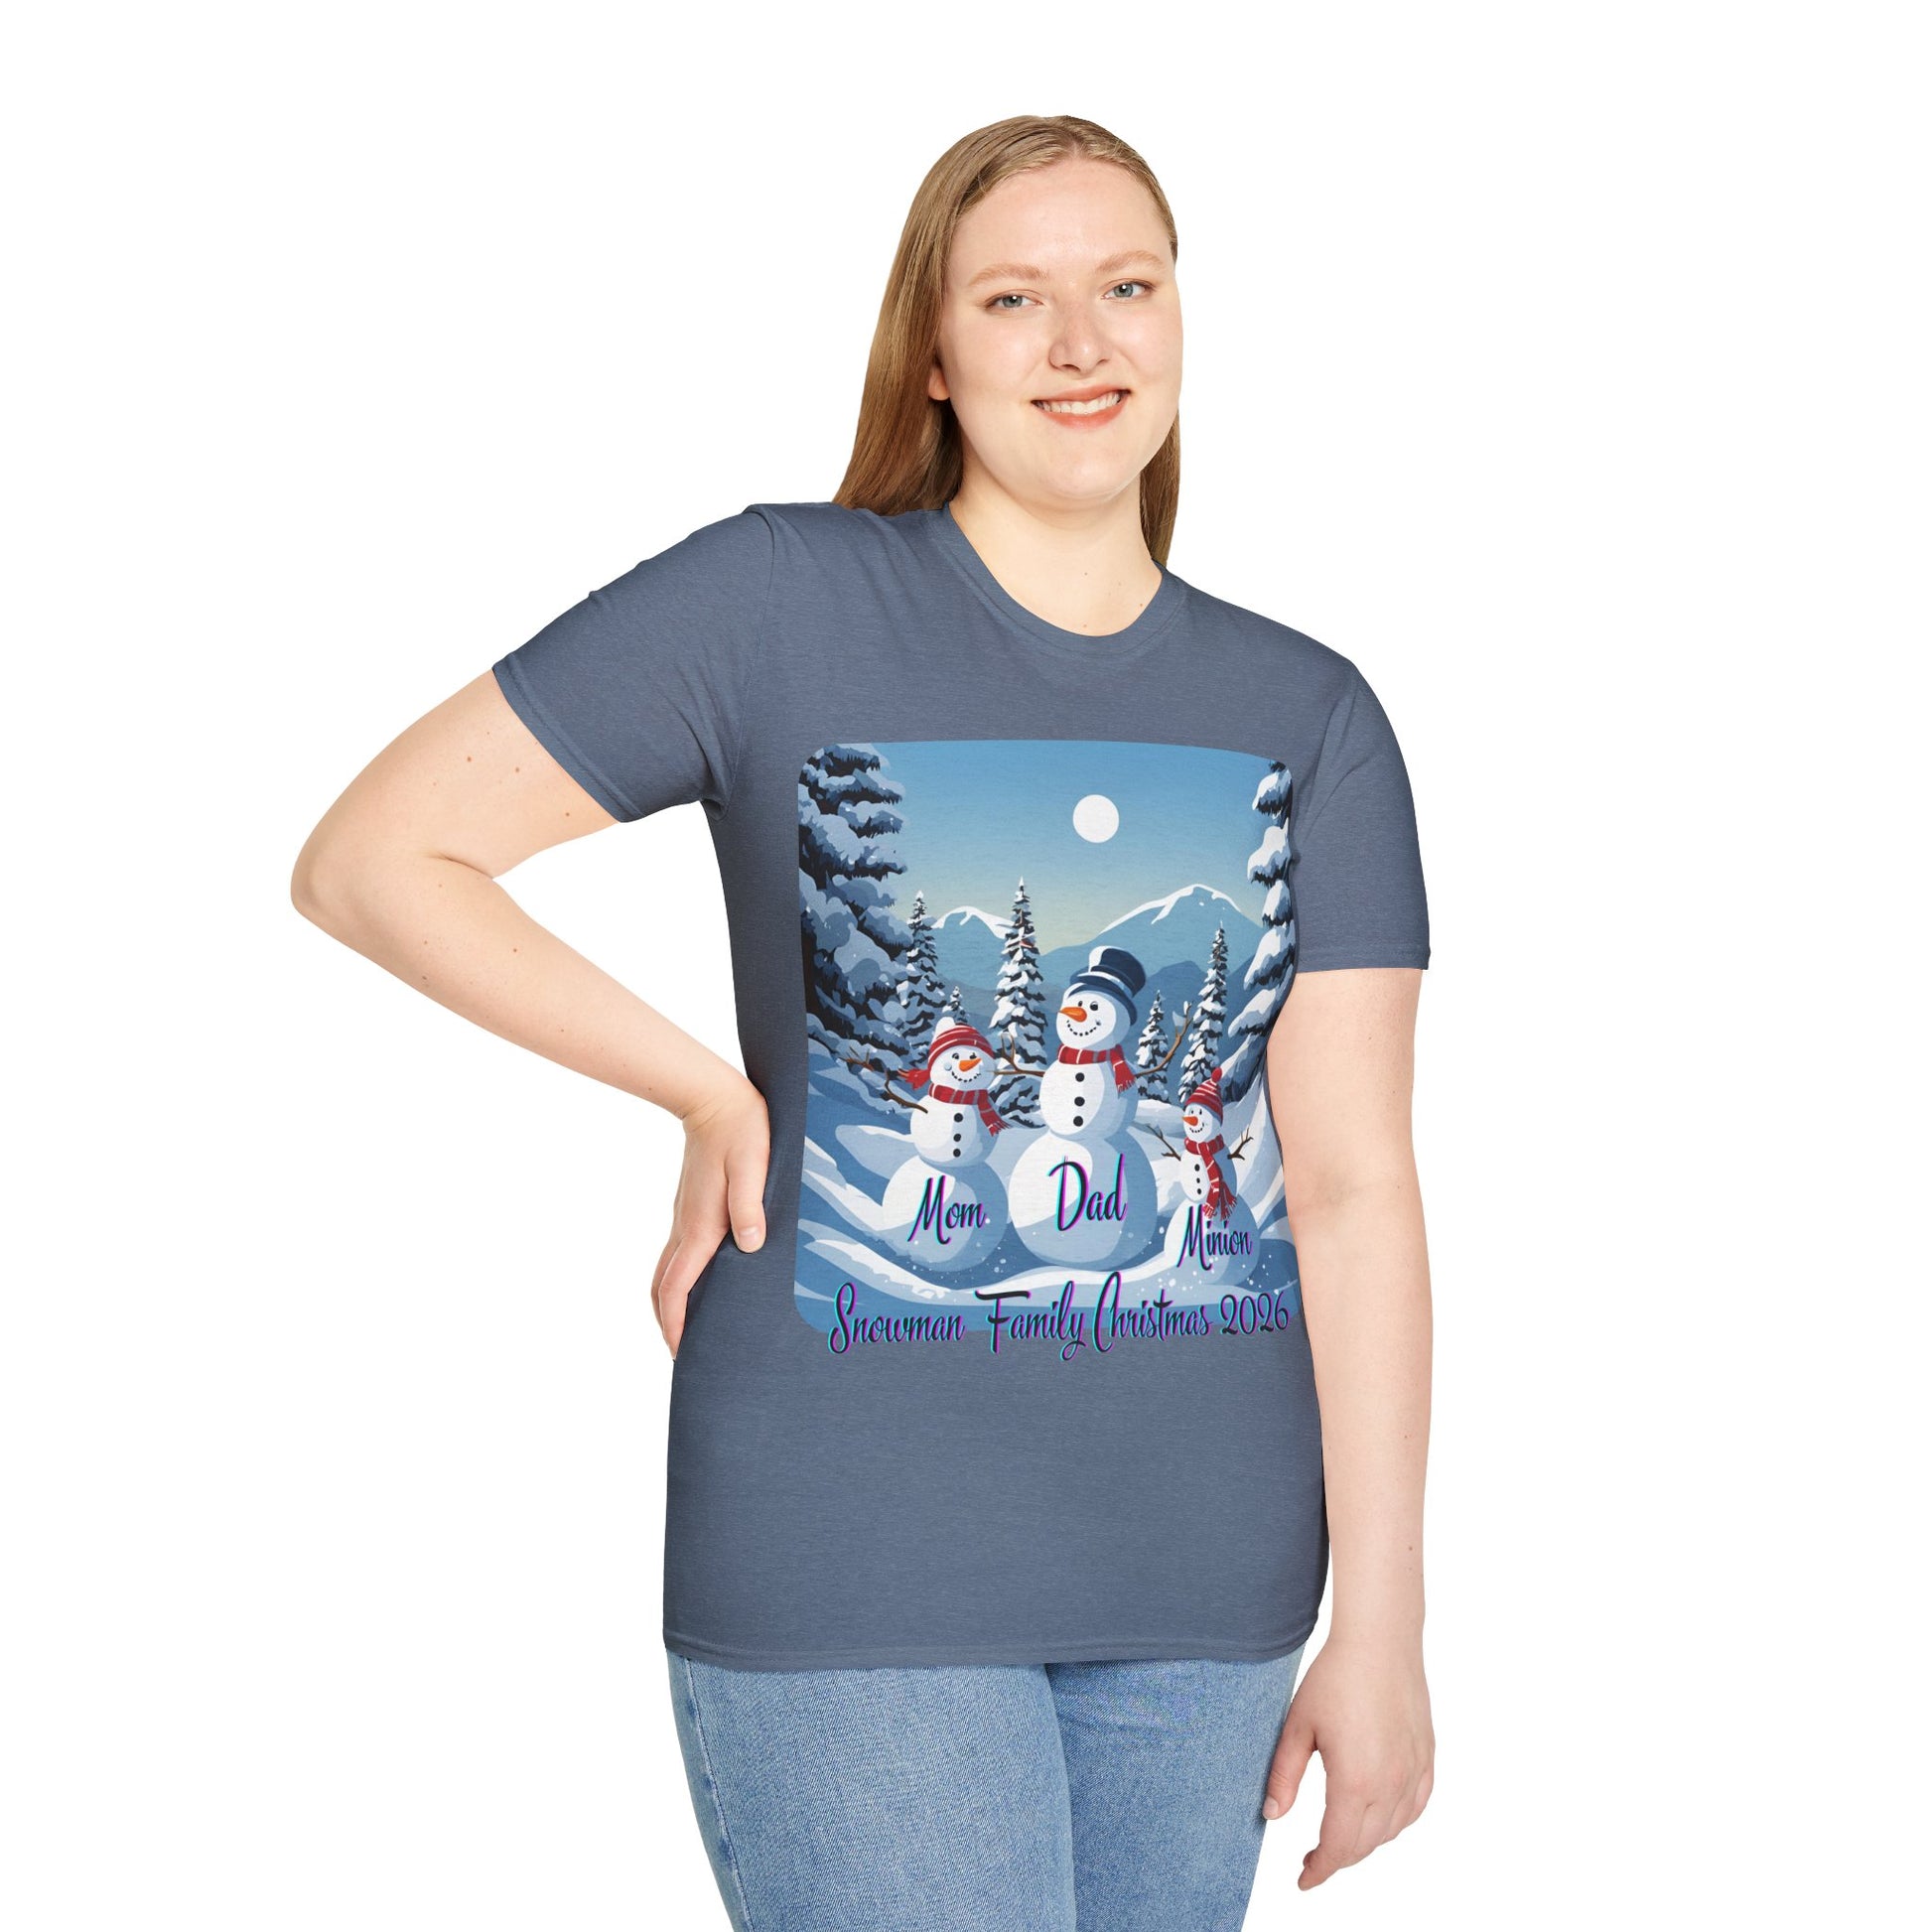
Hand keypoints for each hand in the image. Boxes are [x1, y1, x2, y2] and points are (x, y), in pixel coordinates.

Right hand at [650, 1076, 770, 1357]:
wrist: (714, 1098)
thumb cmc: (741, 1131)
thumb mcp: (753, 1166)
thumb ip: (749, 1206)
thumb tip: (750, 1246)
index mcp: (700, 1225)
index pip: (676, 1286)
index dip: (675, 1323)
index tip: (680, 1353)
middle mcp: (686, 1227)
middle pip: (662, 1286)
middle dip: (667, 1322)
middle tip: (684, 1352)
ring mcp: (685, 1217)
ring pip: (667, 1271)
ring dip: (671, 1302)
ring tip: (690, 1327)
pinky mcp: (691, 1208)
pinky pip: (678, 1254)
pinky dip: (680, 1280)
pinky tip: (702, 1284)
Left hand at [1262, 1631, 1433, 1888]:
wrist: (1379, 1641)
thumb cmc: (1335, 1678)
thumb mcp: (1298, 1726)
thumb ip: (1284, 1775)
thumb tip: (1272, 1815)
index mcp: (1355, 1781)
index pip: (1338, 1846)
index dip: (1320, 1869)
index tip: (1304, 1879)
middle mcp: (1391, 1784)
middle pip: (1364, 1844)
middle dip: (1337, 1858)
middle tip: (1313, 1859)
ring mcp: (1413, 1772)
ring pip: (1391, 1830)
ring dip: (1365, 1841)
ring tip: (1339, 1837)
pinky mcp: (1426, 1758)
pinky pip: (1415, 1807)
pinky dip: (1395, 1822)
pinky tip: (1379, 1816)